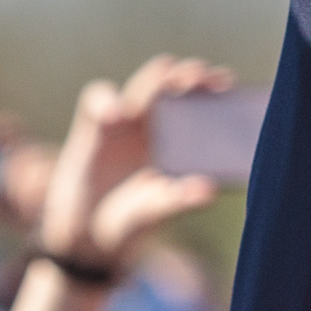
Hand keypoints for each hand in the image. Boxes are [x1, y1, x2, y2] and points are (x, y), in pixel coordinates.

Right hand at [41, 57, 233, 271]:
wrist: (84, 235)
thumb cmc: (130, 223)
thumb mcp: (155, 213)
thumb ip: (178, 201)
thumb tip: (209, 191)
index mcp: (180, 142)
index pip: (200, 104)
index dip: (213, 89)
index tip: (226, 83)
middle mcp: (156, 125)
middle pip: (175, 86)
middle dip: (189, 75)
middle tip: (200, 75)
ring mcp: (124, 121)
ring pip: (142, 85)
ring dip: (156, 79)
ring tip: (167, 76)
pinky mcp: (94, 124)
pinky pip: (98, 98)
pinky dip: (106, 102)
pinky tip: (114, 115)